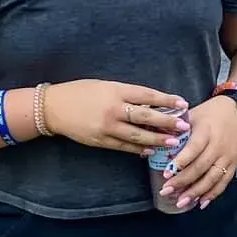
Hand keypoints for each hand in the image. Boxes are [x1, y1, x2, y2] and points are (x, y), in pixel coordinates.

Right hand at [42, 80, 187, 152]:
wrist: (52, 108)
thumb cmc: (81, 92)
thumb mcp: (105, 86)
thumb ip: (127, 94)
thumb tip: (152, 103)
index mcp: (115, 91)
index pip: (147, 95)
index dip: (166, 100)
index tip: (183, 103)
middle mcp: (112, 109)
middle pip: (145, 117)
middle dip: (167, 122)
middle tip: (184, 126)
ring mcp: (106, 127)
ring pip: (137, 136)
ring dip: (157, 140)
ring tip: (173, 142)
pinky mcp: (100, 141)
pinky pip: (124, 147)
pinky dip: (138, 150)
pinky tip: (151, 150)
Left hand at [160, 95, 236, 208]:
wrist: (236, 111)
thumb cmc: (209, 113)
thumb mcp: (191, 115)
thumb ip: (174, 130)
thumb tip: (152, 143)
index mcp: (206, 131)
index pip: (193, 149)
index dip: (180, 162)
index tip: (166, 173)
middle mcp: (218, 145)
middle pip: (201, 167)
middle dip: (183, 182)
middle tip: (167, 191)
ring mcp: (228, 156)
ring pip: (212, 178)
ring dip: (196, 192)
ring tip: (181, 202)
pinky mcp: (234, 163)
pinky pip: (224, 182)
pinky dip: (213, 194)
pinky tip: (201, 203)